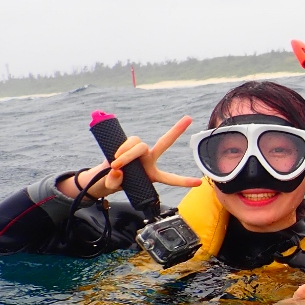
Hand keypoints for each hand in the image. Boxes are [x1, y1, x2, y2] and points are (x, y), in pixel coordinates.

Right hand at [65, 116, 202, 198]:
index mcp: (153, 174)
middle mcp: (150, 159)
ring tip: (117, 164)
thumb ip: (114, 181)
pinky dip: (123, 148)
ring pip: (140, 145)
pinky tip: (115, 155)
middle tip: (189, 118)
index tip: (199, 183)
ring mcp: (140, 150)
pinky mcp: (130, 144)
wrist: (105, 174)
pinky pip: (130, 141)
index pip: (170, 178)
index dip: (183, 181)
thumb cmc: (115, 182)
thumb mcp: (113, 186)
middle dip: (176, 130)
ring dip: (128, 154)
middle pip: (164, 143)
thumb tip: (118, 170)